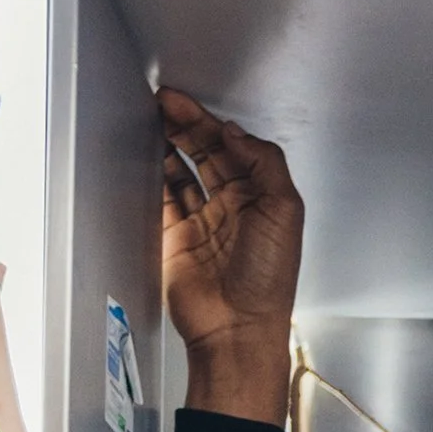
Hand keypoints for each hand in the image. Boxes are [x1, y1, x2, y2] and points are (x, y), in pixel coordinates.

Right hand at [157, 89, 303, 422]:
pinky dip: (155, 174)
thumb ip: (264, 162)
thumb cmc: (267, 281)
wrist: (237, 328)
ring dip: (170, 143)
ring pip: (183, 170)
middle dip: (186, 125)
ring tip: (154, 118)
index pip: (233, 147)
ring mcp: (203, 222)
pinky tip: (148, 153)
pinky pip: (164, 197)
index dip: (210, 122)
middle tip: (165, 104)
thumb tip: (234, 132)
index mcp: (262, 199)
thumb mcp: (284, 210)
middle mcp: (233, 208)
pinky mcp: (176, 238)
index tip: (186, 104)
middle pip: (206, 153)